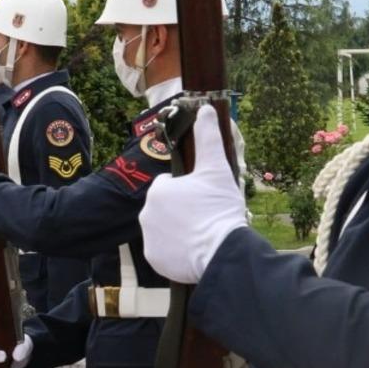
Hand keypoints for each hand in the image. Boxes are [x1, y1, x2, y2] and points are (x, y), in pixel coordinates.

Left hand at [139, 106, 248, 283]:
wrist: (222, 251)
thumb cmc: (218, 208)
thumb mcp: (216, 169)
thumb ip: (208, 138)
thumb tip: (204, 108)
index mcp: (158, 190)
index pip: (170, 185)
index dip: (188, 190)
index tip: (203, 198)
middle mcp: (145, 213)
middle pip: (166, 207)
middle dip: (182, 210)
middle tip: (204, 216)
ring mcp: (149, 239)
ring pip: (165, 228)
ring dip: (179, 229)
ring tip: (201, 233)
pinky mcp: (155, 259)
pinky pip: (164, 250)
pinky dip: (176, 250)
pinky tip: (193, 249)